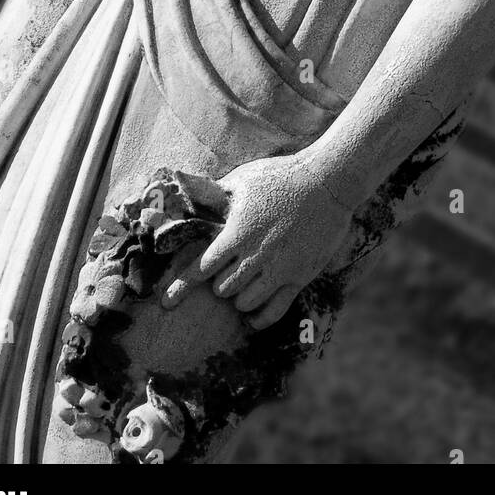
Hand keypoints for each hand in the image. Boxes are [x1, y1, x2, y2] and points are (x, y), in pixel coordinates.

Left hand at [160, 153, 351, 329]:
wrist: (327, 182)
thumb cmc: (282, 176)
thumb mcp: (243, 179)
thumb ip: (215, 193)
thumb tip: (188, 194)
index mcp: (238, 232)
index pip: (202, 268)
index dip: (182, 285)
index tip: (167, 301)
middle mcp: (256, 255)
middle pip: (223, 288)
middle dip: (218, 283)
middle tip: (224, 273)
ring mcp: (279, 269)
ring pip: (245, 302)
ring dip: (237, 297)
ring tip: (241, 286)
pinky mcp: (299, 277)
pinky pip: (274, 311)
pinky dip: (259, 318)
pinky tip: (252, 317)